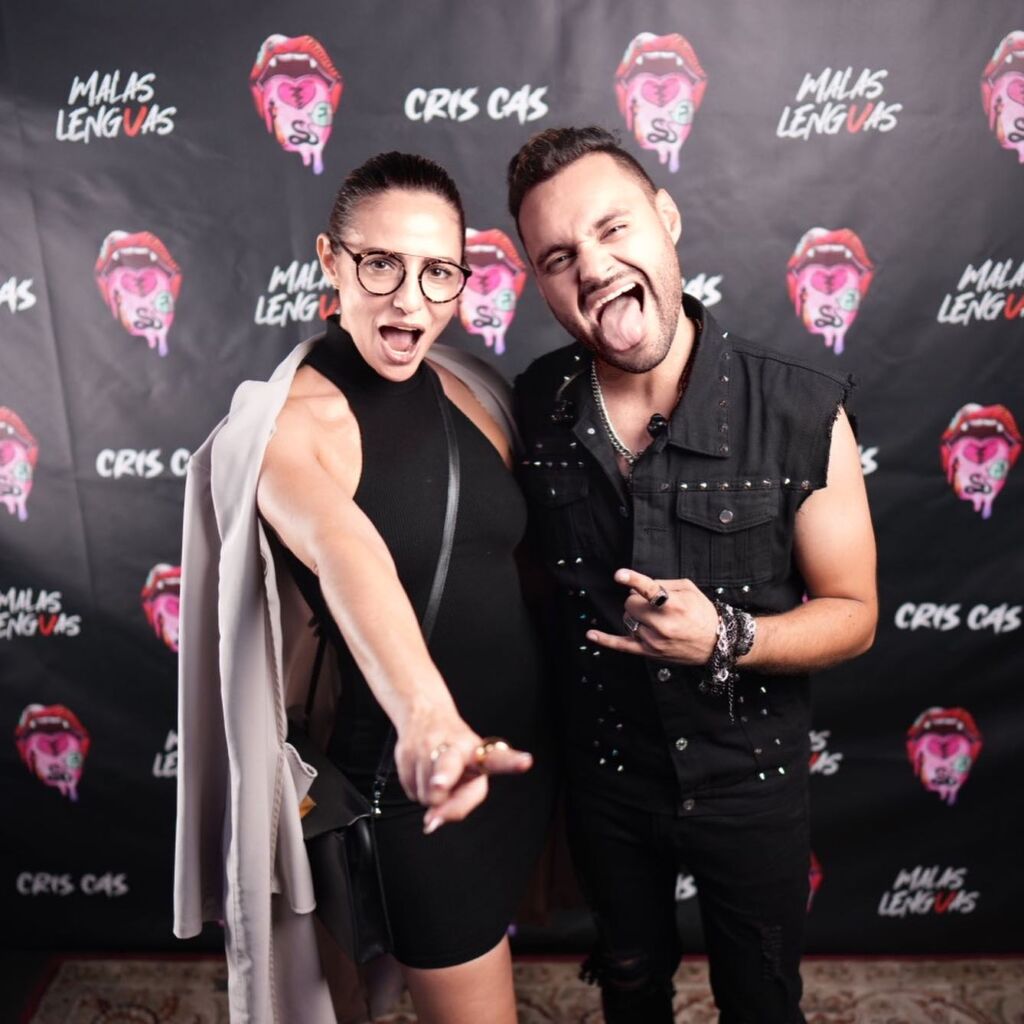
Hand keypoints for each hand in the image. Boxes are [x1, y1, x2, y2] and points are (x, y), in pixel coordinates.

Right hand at [393, 704, 532, 832]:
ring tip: (435, 775)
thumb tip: (431, 824)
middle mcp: (455, 747)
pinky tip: (422, 771)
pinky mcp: (406, 752)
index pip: (497, 759)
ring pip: (426, 793)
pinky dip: (416, 788)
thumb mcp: (470, 779)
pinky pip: (410, 789)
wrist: (426, 716)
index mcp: (480, 753)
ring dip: (429, 794)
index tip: (526, 762)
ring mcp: (428, 747)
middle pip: (447, 767)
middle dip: (442, 779)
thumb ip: (459, 805)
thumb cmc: (458, 756)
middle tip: (440, 784)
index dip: (511, 763)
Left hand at [585, 568, 718, 664]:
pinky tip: (591, 635)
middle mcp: (663, 624)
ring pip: (627, 619)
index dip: (633, 580)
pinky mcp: (649, 652)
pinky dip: (605, 640)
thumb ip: (662, 583)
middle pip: (630, 604)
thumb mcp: (689, 589)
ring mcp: (654, 640)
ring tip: (654, 618)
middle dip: (637, 600)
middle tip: (651, 603)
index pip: (649, 590)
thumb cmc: (702, 613)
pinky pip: (622, 645)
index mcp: (675, 605)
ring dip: (635, 615)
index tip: (619, 575)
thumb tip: (638, 585)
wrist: (716, 643)